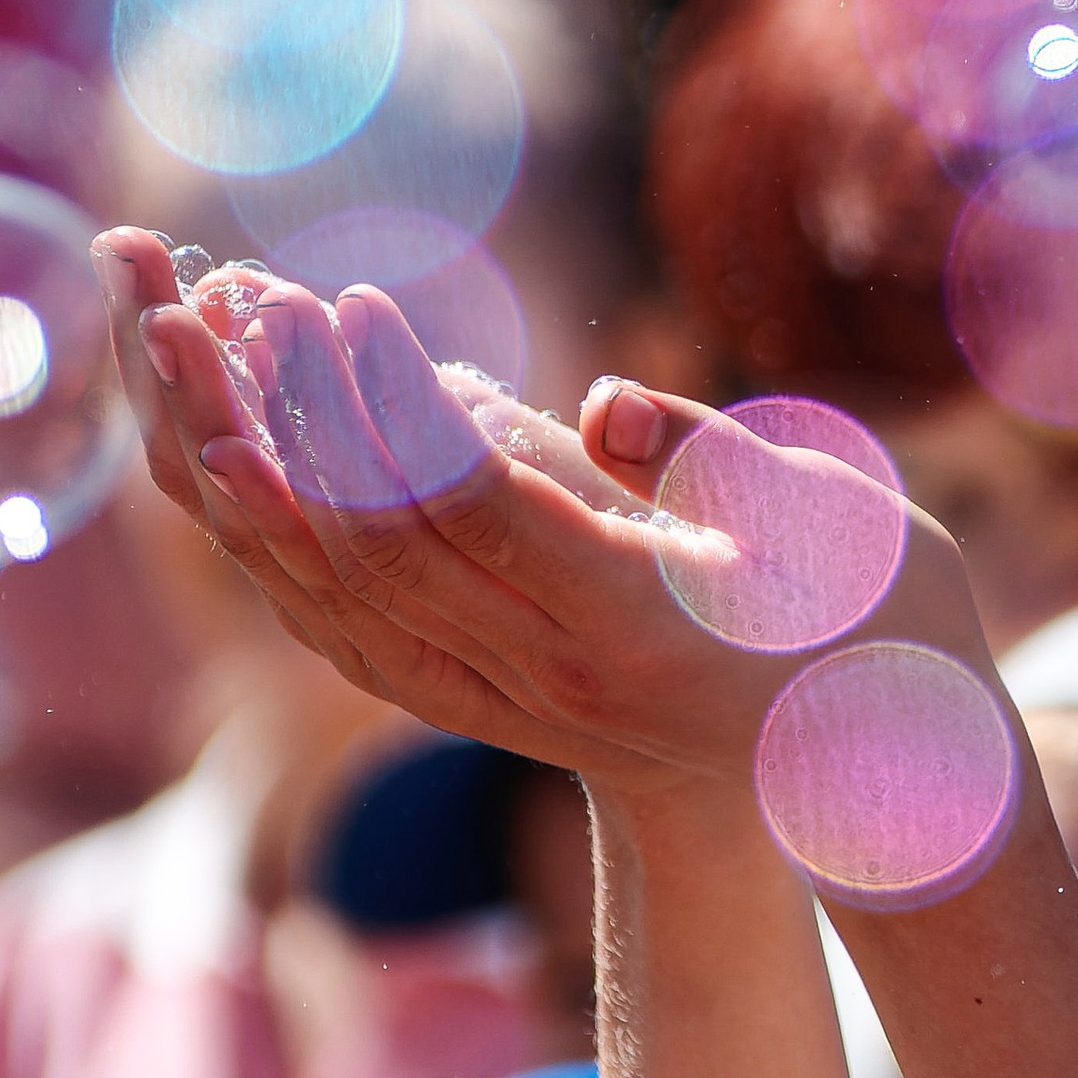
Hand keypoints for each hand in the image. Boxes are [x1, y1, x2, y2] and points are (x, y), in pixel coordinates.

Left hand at [91, 231, 987, 802]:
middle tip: (241, 304)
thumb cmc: (876, 618)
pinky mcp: (483, 706)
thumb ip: (710, 456)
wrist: (867, 774)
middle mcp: (553, 676)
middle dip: (296, 419)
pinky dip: (283, 546)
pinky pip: (350, 631)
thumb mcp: (834, 517)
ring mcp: (511, 703)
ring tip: (201, 369)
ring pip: (343, 597)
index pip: (477, 511)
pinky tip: (234, 466)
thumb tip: (607, 404)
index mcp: (638, 620)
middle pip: (380, 548)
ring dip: (259, 481)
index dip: (396, 408)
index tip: (349, 302)